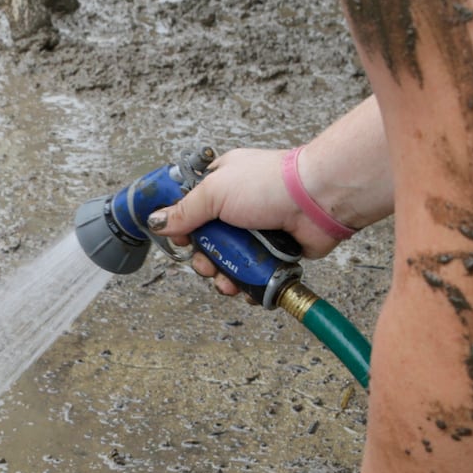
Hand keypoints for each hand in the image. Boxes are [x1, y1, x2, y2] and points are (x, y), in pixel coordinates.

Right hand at [147, 148, 349, 297]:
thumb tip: (156, 222)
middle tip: (207, 263)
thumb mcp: (215, 191)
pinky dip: (246, 286)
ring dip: (222, 277)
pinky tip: (244, 287)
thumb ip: (183, 210)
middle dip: (203, 260)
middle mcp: (237, 209)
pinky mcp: (272, 253)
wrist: (317, 200)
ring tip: (227, 281)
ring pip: (227, 263)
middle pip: (206, 244)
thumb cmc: (271, 184)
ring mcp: (255, 232)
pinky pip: (251, 276)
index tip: (182, 240)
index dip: (182, 229)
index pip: (190, 210)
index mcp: (221, 184)